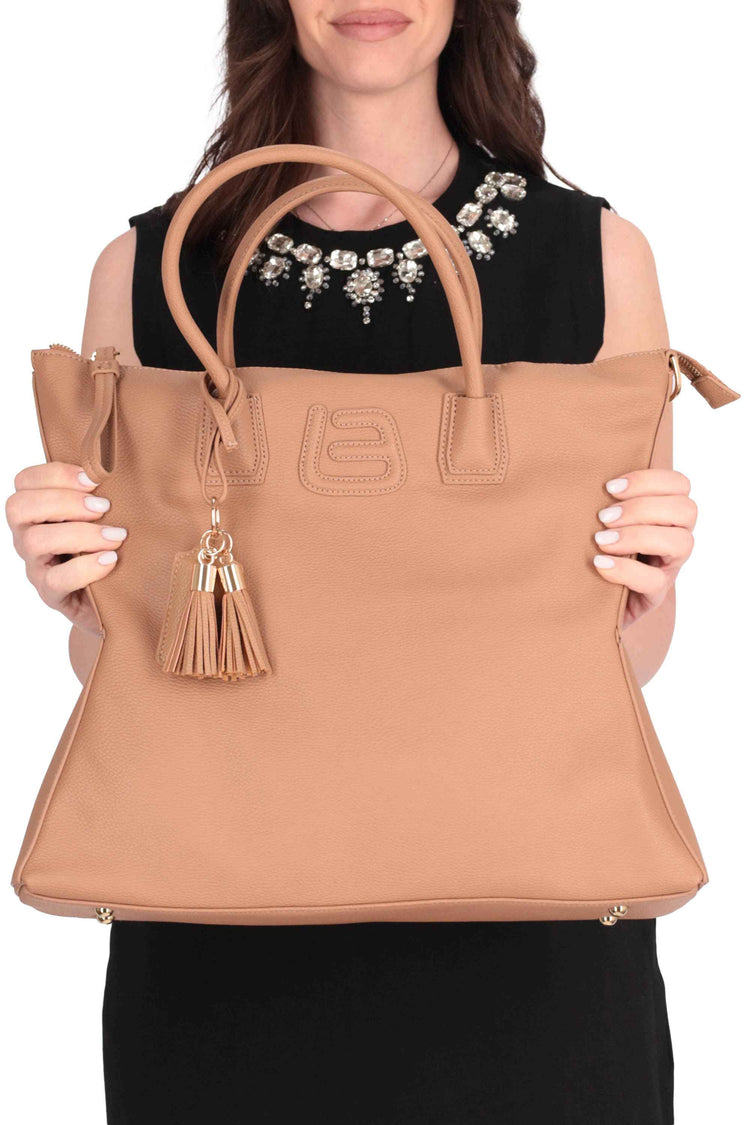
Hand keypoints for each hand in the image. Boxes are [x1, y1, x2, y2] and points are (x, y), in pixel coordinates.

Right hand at [5, 461, 126, 634]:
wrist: (117, 602)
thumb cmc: (111, 549)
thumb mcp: (106, 517)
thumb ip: (103, 493)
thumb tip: (119, 463)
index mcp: (37, 512)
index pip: (24, 482)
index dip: (55, 474)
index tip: (93, 479)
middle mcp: (28, 536)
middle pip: (19, 507)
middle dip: (64, 502)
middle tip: (104, 507)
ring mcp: (36, 567)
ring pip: (36, 541)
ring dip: (80, 533)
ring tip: (116, 536)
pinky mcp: (51, 594)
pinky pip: (56, 580)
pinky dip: (85, 567)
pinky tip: (111, 559)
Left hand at [592, 469, 695, 629]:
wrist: (586, 600)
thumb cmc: (592, 547)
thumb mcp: (600, 520)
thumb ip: (603, 500)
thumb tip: (578, 479)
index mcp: (665, 512)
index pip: (679, 484)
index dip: (648, 480)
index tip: (610, 488)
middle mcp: (675, 536)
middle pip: (686, 510)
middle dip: (642, 508)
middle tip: (604, 517)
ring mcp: (669, 567)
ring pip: (681, 542)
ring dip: (638, 536)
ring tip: (601, 540)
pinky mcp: (655, 594)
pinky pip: (655, 580)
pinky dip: (626, 569)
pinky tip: (600, 563)